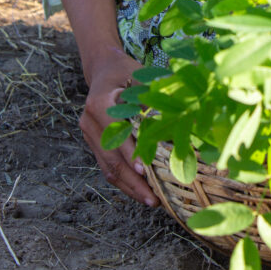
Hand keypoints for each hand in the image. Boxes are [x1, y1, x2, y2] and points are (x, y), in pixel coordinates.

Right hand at [80, 49, 157, 205]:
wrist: (103, 68)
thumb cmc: (126, 70)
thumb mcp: (141, 76)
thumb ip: (155, 97)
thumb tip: (182, 119)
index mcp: (99, 104)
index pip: (115, 134)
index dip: (129, 153)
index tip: (143, 170)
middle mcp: (89, 122)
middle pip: (111, 159)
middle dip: (132, 181)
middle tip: (153, 198)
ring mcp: (88, 134)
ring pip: (107, 167)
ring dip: (129, 186)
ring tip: (150, 200)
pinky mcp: (92, 142)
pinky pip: (107, 165)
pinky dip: (123, 179)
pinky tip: (140, 190)